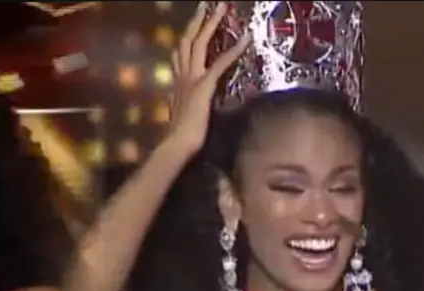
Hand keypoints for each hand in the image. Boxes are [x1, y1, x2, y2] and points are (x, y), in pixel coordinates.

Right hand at [165, 2, 249, 153]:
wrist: (177, 144)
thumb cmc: (182, 136)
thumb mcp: (180, 113)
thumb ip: (181, 102)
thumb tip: (181, 101)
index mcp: (177, 83)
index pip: (180, 54)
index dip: (187, 38)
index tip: (194, 26)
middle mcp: (182, 76)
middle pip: (188, 41)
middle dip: (198, 21)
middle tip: (206, 5)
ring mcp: (191, 79)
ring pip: (199, 43)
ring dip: (211, 24)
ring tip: (221, 9)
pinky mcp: (204, 85)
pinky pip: (220, 63)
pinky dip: (234, 50)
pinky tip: (246, 39)